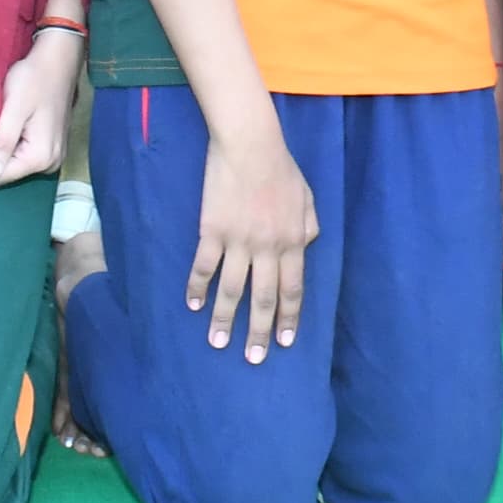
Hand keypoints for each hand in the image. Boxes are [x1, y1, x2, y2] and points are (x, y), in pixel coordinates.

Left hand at [0, 27, 82, 184]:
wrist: (58, 61)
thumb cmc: (34, 79)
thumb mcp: (13, 108)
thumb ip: (3, 143)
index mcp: (40, 158)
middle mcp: (50, 164)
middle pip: (7, 173)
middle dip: (0, 149)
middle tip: (8, 121)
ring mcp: (54, 158)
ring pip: (15, 164)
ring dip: (9, 144)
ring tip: (17, 118)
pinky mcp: (53, 149)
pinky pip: (25, 156)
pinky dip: (19, 140)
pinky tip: (25, 121)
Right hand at [187, 129, 317, 360]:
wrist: (250, 143)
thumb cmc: (281, 167)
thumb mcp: (307, 198)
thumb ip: (309, 227)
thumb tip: (306, 248)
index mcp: (293, 241)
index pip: (292, 289)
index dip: (288, 318)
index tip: (284, 343)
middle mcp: (267, 247)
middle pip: (263, 298)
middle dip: (259, 332)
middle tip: (253, 359)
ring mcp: (238, 240)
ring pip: (232, 289)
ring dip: (225, 319)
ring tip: (218, 343)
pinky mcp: (212, 230)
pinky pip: (204, 266)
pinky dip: (198, 288)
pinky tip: (194, 305)